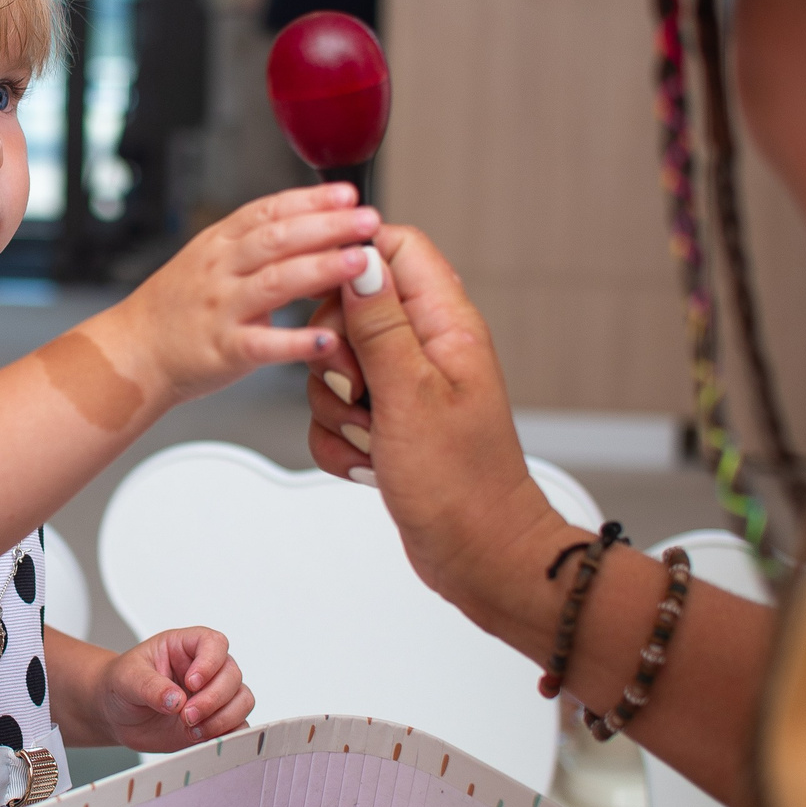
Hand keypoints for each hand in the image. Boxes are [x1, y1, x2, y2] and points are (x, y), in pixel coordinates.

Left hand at [93, 627, 254, 751]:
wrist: (116, 714)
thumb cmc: (121, 684)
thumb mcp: (127, 679)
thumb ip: (150, 687)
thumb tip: (176, 700)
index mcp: (185, 646)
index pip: (214, 643)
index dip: (210, 662)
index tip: (192, 682)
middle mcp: (206, 669)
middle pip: (232, 675)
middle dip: (213, 699)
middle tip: (186, 715)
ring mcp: (213, 695)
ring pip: (242, 700)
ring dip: (222, 718)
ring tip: (192, 730)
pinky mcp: (215, 721)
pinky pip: (238, 726)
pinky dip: (227, 735)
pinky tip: (202, 739)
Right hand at [100, 184, 377, 402]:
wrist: (132, 352)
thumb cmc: (179, 309)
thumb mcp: (212, 261)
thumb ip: (260, 246)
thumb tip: (319, 228)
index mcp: (220, 244)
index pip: (269, 211)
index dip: (310, 200)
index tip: (348, 194)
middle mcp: (220, 270)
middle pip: (278, 238)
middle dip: (328, 226)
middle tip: (368, 220)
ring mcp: (220, 309)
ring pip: (275, 283)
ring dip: (321, 269)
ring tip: (360, 262)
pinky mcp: (222, 350)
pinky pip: (263, 345)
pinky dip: (296, 342)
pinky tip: (327, 339)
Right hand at [303, 225, 562, 630]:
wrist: (478, 556)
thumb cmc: (462, 485)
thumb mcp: (411, 395)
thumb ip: (381, 324)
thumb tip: (361, 259)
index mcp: (445, 326)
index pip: (394, 250)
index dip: (352, 266)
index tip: (327, 305)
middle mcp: (426, 350)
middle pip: (350, 312)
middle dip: (335, 357)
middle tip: (359, 392)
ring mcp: (405, 389)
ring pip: (335, 370)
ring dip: (336, 410)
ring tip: (375, 437)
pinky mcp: (387, 425)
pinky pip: (334, 417)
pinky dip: (340, 443)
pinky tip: (370, 464)